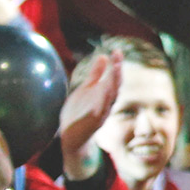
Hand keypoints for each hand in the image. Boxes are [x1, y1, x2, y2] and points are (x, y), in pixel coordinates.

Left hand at [59, 49, 121, 180]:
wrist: (72, 137)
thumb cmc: (80, 112)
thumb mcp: (87, 89)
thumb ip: (95, 74)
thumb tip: (103, 56)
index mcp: (105, 95)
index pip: (114, 79)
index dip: (116, 65)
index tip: (117, 51)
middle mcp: (106, 103)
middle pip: (115, 87)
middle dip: (117, 73)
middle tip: (118, 58)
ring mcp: (101, 113)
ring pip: (110, 98)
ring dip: (112, 84)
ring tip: (114, 70)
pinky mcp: (92, 123)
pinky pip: (99, 111)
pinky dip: (102, 102)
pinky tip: (102, 90)